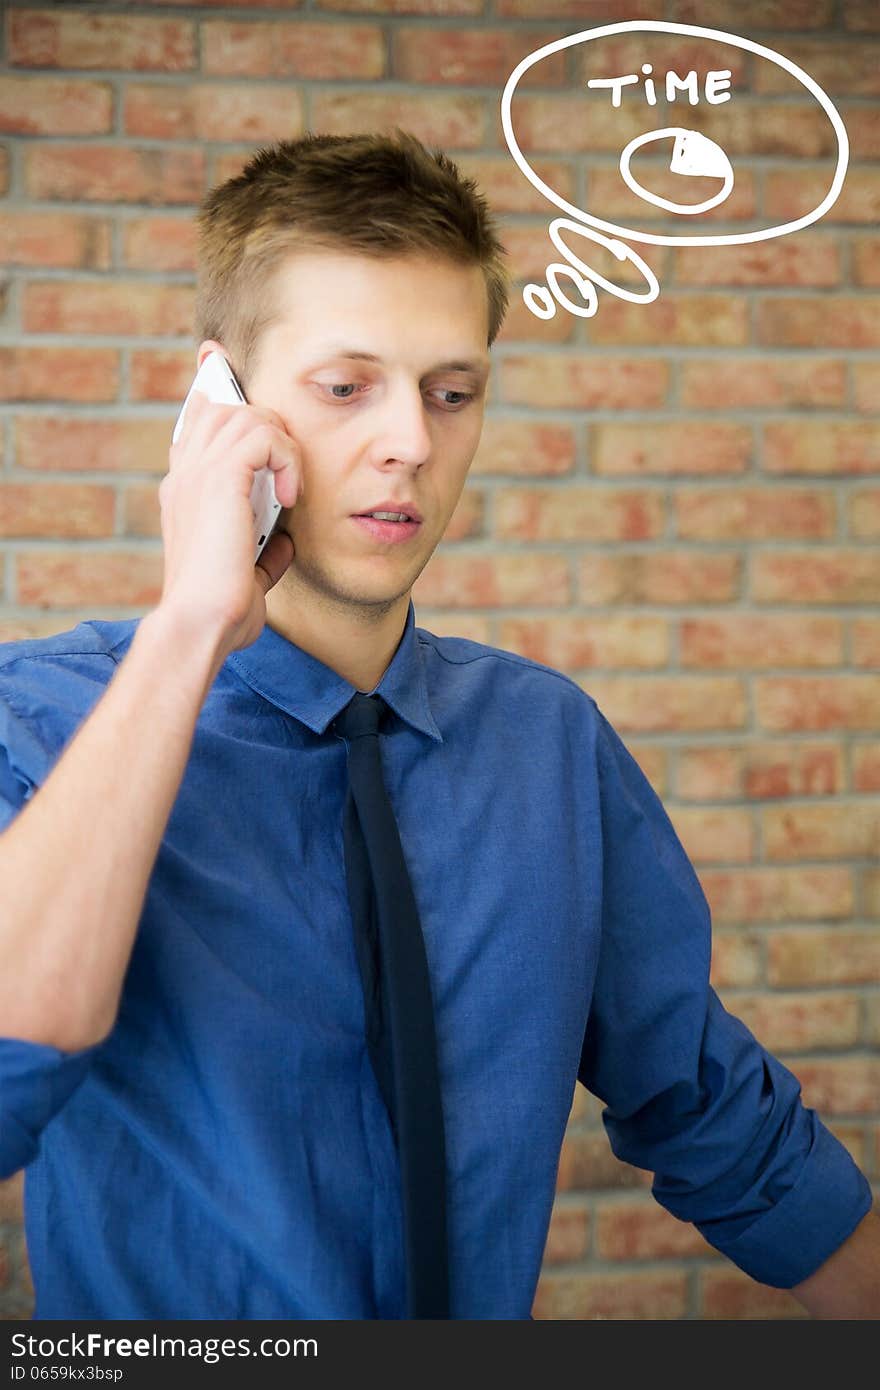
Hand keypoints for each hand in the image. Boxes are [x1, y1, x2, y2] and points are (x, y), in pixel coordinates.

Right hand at [157, 387, 300, 658]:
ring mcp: (197, 471)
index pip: (198, 422)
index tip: (231, 377)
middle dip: (266, 420)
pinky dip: (286, 459)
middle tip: (289, 465)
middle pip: (224, 405)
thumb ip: (266, 550)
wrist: (202, 622)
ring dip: (279, 443)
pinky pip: (263, 432)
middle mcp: (185, 473)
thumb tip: (287, 542)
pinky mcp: (219, 476)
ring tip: (288, 489)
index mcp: (186, 490)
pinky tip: (289, 496)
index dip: (220, 397)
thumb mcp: (249, 574)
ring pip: (245, 411)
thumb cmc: (223, 610)